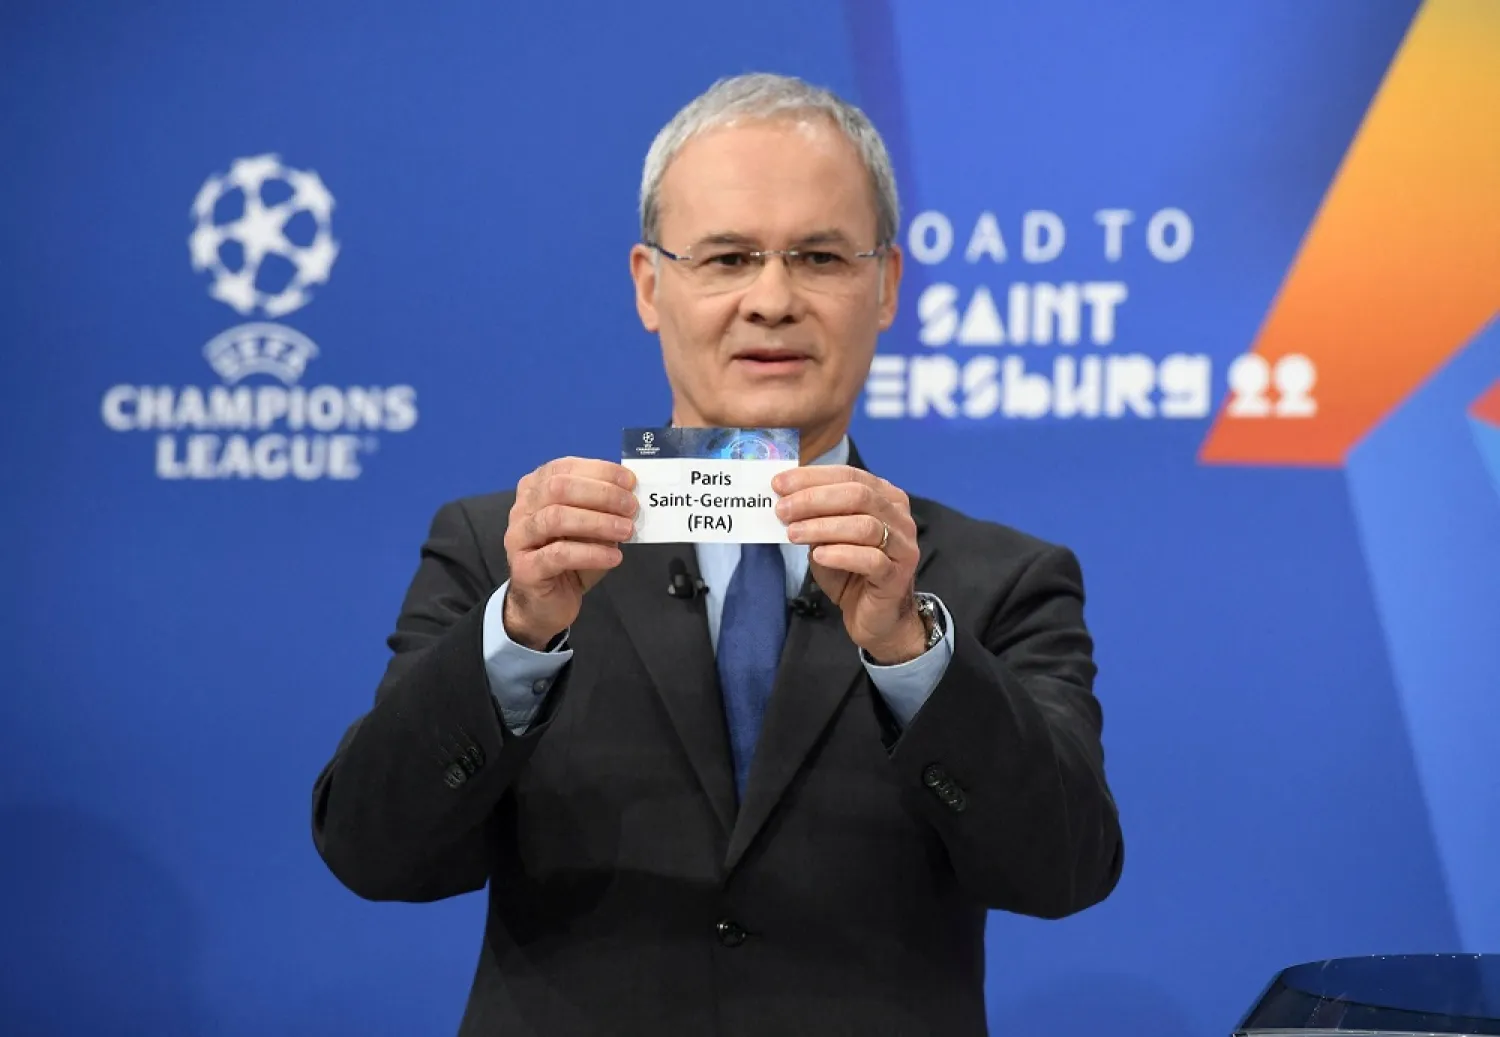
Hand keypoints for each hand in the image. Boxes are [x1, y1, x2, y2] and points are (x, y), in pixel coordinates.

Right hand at [503, 457, 637, 649]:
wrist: (545, 603)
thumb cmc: (570, 560)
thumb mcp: (591, 529)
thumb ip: (603, 509)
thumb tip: (630, 496)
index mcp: (535, 489)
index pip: (564, 468)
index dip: (599, 471)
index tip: (630, 482)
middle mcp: (522, 509)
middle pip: (558, 488)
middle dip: (601, 494)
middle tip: (631, 507)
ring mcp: (519, 538)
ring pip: (556, 518)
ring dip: (598, 522)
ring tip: (626, 531)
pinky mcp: (524, 568)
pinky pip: (559, 555)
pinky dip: (591, 553)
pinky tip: (613, 557)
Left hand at [771, 465, 926, 663]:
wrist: (874, 617)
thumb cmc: (850, 573)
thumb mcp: (827, 539)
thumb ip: (815, 517)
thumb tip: (784, 500)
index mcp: (885, 497)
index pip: (849, 475)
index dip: (812, 477)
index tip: (779, 484)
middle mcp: (899, 516)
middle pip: (859, 495)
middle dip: (814, 499)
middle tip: (782, 510)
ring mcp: (902, 546)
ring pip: (865, 526)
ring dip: (823, 527)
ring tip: (793, 534)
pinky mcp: (897, 575)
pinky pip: (871, 559)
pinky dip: (841, 554)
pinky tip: (819, 555)